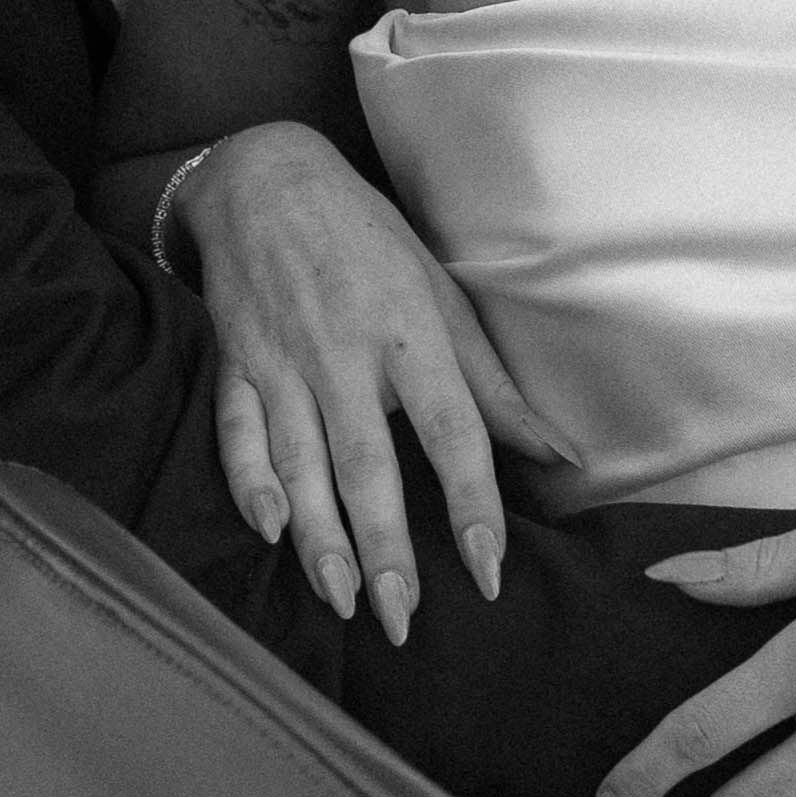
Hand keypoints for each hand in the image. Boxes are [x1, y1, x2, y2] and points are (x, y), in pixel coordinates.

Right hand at [182, 124, 572, 646]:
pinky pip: (237, 433)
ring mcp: (283, 359)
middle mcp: (344, 352)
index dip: (472, 504)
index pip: (452, 431)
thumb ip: (494, 385)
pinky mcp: (235, 362)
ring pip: (299, 463)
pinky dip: (250, 483)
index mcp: (409, 332)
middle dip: (384, 548)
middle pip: (367, 464)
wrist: (264, 177)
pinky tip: (270, 532)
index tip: (488, 570)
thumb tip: (560, 456)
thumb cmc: (368, 239)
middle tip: (401, 619)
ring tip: (341, 601)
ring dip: (320, 538)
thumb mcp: (442, 294)